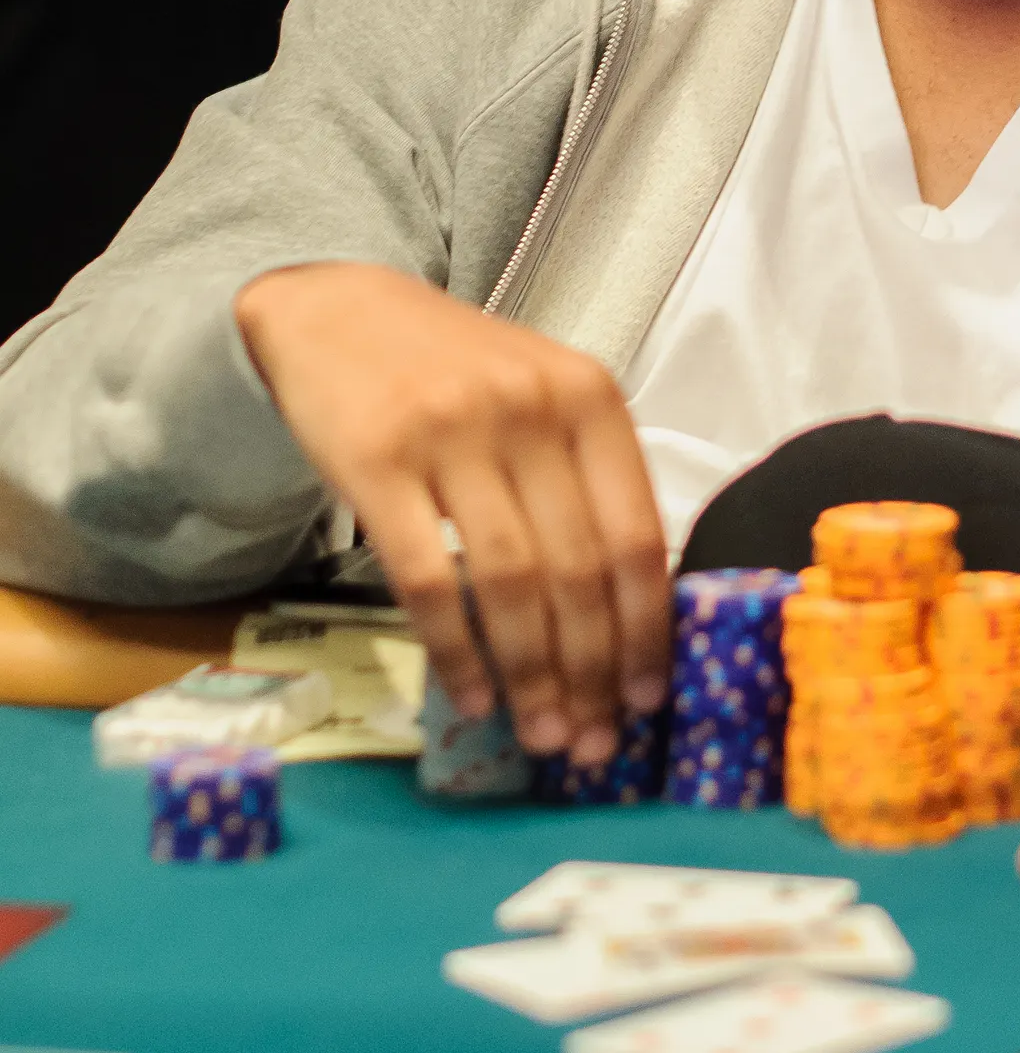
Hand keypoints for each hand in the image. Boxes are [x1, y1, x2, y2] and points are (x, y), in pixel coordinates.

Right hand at [236, 263, 669, 764]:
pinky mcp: (377, 462)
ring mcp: (452, 432)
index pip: (637, 534)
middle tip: (593, 742)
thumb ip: (587, 481)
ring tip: (543, 734)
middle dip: (592, 673)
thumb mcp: (542, 396)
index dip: (647, 629)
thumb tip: (632, 615)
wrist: (337, 311)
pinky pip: (428, 581)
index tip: (649, 697)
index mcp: (589, 396)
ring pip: (510, 585)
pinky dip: (457, 652)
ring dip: (532, 676)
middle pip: (578, 571)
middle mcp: (529, 409)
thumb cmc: (456, 370)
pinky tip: (472, 696)